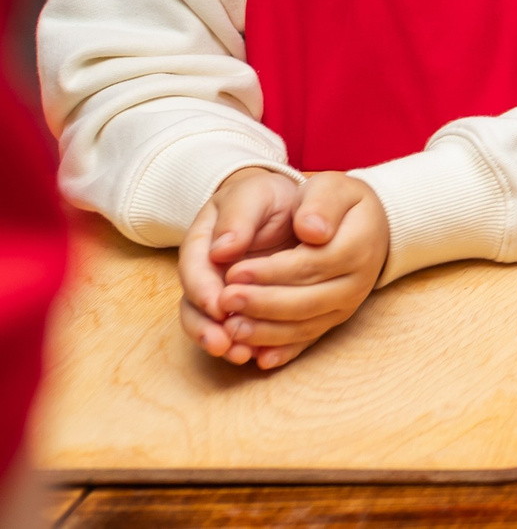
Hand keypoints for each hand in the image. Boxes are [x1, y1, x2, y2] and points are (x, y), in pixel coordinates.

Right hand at [178, 168, 301, 364]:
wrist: (283, 204)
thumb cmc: (264, 197)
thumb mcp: (251, 196)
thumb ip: (237, 218)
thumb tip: (222, 249)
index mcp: (202, 246)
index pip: (195, 272)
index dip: (204, 292)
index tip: (219, 306)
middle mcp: (209, 276)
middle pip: (196, 308)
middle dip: (206, 329)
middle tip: (224, 344)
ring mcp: (225, 294)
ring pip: (215, 325)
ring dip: (226, 342)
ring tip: (243, 355)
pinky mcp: (248, 307)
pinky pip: (244, 330)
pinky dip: (251, 344)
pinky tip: (263, 357)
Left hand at [179, 171, 387, 369]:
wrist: (362, 224)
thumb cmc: (336, 202)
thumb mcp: (329, 187)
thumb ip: (319, 204)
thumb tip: (311, 231)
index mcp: (358, 245)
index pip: (311, 265)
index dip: (271, 272)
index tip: (235, 271)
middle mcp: (357, 281)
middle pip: (307, 301)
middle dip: (262, 304)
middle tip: (225, 300)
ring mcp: (346, 305)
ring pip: (305, 326)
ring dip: (266, 332)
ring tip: (231, 329)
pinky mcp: (333, 320)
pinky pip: (307, 340)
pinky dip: (281, 351)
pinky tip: (256, 358)